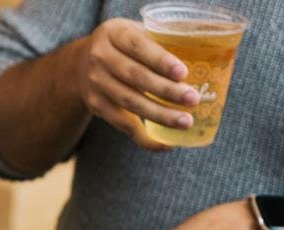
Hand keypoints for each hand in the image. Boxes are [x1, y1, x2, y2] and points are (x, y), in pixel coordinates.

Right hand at [71, 18, 200, 149]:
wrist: (80, 65)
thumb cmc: (122, 47)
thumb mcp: (133, 32)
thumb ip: (159, 40)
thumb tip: (203, 51)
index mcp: (113, 33)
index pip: (137, 45)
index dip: (160, 60)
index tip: (183, 73)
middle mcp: (99, 58)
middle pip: (135, 77)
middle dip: (166, 90)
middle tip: (193, 99)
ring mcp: (95, 83)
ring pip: (129, 103)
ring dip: (160, 115)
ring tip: (185, 122)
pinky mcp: (95, 106)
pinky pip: (122, 125)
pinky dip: (145, 138)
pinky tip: (166, 144)